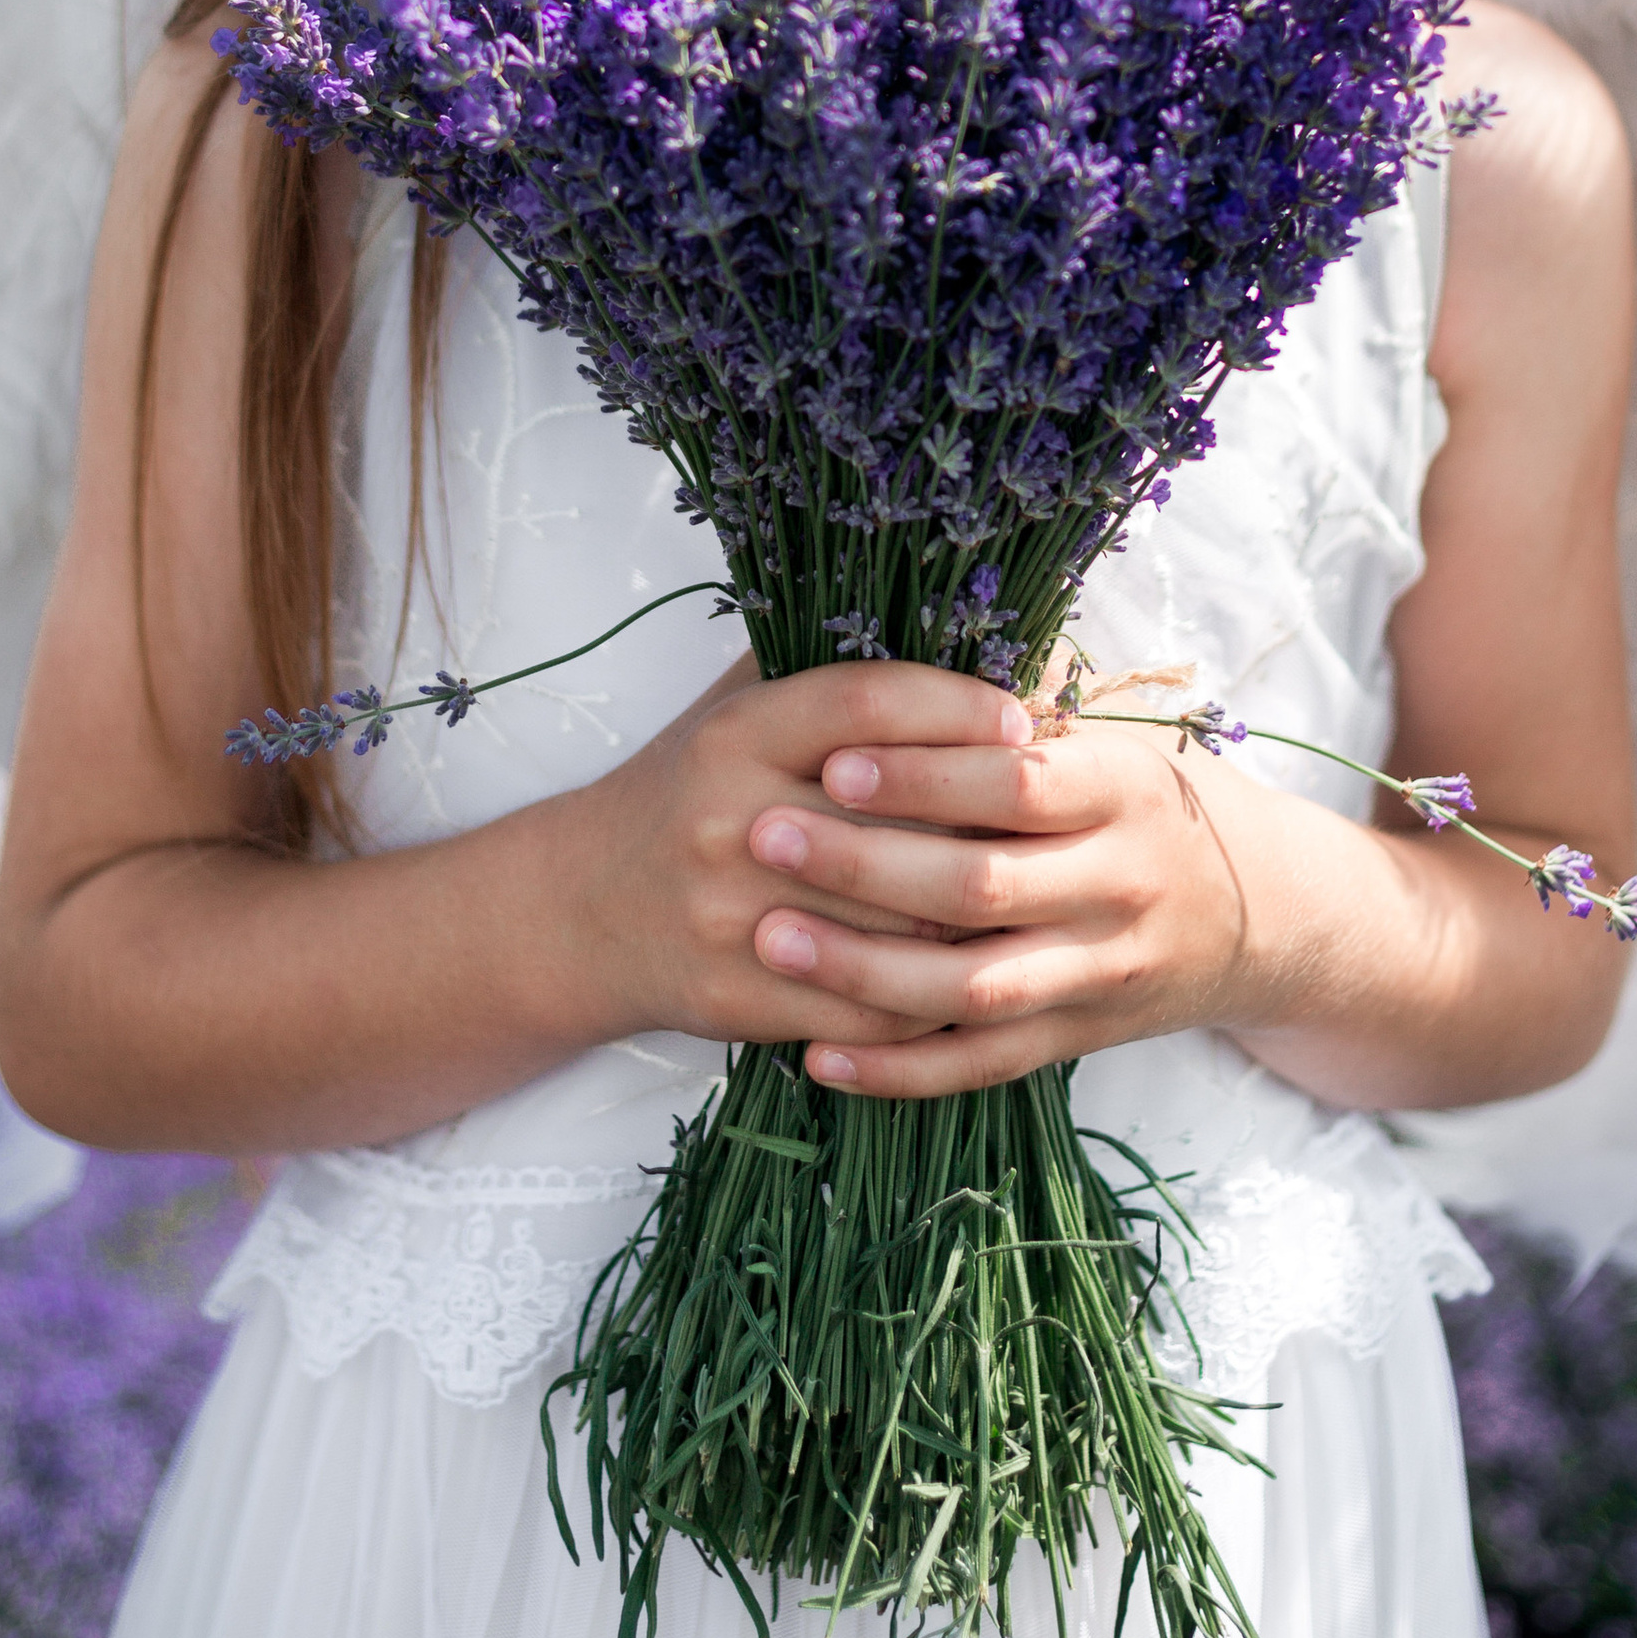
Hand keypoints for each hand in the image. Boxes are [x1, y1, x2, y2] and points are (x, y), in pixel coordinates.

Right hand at [565, 655, 1042, 1059]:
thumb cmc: (692, 792)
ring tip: (1036, 899)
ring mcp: (731, 916)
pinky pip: (869, 1009)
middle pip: (899, 822)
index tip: (1018, 720)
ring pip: (898, 926)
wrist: (583, 909)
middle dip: (987, 824)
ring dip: (978, 921)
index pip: (864, 704)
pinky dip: (933, 1000)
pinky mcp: (736, 997)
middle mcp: (728, 819)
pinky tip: (973, 974)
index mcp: (735, 734)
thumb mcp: (737, 707)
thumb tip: (963, 627)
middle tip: (1053, 820)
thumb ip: (828, 667)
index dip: (954, 706)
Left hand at [739, 705, 1310, 1096]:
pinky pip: (982, 1066)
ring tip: (770, 938)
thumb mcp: (1109, 740)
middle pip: (982, 887)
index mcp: (1122, 791)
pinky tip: (819, 1055)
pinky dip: (900, 1070)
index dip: (924, 775)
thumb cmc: (1147, 803)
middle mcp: (1120, 885)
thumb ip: (1016, 713)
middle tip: (765, 837)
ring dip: (863, 970)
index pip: (1017, 784)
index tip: (832, 760)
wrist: (1262, 914)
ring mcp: (1101, 972)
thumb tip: (892, 645)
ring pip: (974, 989)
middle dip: (865, 865)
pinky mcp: (1080, 1040)